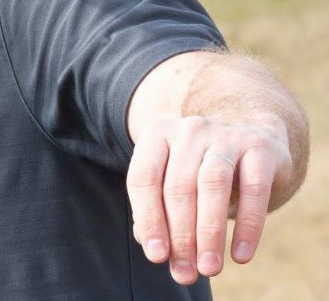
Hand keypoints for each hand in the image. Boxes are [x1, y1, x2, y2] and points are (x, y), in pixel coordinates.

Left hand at [126, 114, 291, 284]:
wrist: (250, 134)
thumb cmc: (200, 166)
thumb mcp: (174, 180)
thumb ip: (159, 211)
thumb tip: (153, 248)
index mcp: (157, 135)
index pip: (143, 179)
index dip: (149, 219)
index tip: (157, 256)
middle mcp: (188, 130)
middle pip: (178, 186)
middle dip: (181, 235)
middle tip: (186, 273)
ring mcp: (225, 134)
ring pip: (212, 184)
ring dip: (209, 231)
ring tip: (209, 268)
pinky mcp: (259, 147)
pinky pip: (254, 189)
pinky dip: (248, 225)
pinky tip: (240, 255)